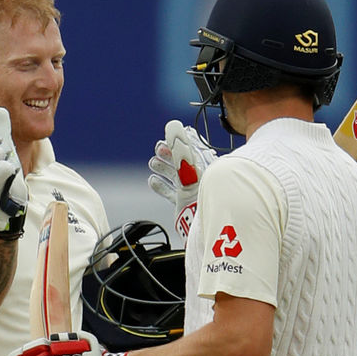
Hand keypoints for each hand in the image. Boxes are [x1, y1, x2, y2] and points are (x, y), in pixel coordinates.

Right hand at [148, 120, 215, 242]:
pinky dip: (161, 186)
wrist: (201, 227)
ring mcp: (191, 193)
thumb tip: (173, 128)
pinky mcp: (184, 205)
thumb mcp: (191, 172)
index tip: (166, 139)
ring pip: (175, 176)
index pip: (191, 152)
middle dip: (169, 154)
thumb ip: (181, 151)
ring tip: (152, 163)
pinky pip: (171, 193)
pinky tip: (152, 181)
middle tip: (158, 149)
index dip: (178, 144)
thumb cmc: (201, 198)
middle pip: (182, 162)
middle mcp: (198, 180)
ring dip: (163, 168)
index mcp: (204, 169)